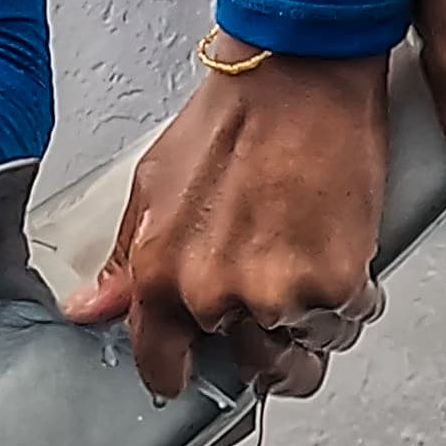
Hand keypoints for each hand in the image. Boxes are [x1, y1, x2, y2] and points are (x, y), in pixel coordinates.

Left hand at [63, 46, 386, 400]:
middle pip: (252, 368)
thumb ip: (126, 261)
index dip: (184, 371)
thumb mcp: (153, 186)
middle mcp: (213, 295)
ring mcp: (275, 295)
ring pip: (306, 349)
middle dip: (268, 340)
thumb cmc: (232, 117)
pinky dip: (354, 292)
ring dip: (315, 320)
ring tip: (311, 259)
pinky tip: (341, 247)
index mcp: (160, 276)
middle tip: (278, 294)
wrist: (297, 74)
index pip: (162, 366)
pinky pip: (350, 318)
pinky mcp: (335, 283)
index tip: (197, 370)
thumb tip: (91, 308)